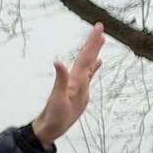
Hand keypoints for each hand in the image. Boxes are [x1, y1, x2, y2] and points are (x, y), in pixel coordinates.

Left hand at [29, 23, 105, 143]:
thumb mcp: (58, 97)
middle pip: (87, 56)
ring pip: (89, 63)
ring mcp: (80, 84)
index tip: (98, 28)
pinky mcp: (82, 92)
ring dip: (95, 51)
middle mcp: (77, 78)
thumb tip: (58, 62)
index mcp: (74, 78)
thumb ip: (60, 79)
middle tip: (100, 27)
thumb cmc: (53, 113)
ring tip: (101, 39)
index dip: (92, 42)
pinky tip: (98, 63)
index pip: (85, 56)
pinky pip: (90, 75)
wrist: (51, 126)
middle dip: (94, 42)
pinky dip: (94, 68)